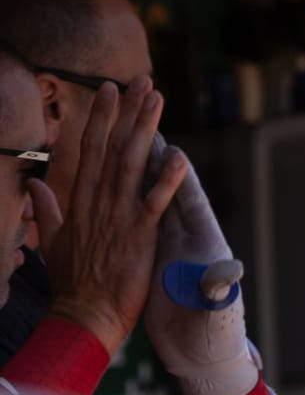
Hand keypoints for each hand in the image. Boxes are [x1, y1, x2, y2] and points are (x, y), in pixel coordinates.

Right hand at [32, 76, 186, 354]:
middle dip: (127, 111)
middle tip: (142, 80)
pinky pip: (155, 202)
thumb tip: (34, 185)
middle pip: (112, 146)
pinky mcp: (137, 236)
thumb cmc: (71, 283)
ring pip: (132, 162)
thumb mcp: (50, 240)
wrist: (83, 313)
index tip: (110, 91)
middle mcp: (98, 201)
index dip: (102, 118)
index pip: (91, 149)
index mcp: (79, 200)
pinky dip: (166, 179)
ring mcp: (118, 216)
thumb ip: (45, 210)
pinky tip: (179, 156)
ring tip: (158, 99)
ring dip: (146, 129)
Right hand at [142, 136, 260, 394]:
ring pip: (148, 196)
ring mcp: (169, 247)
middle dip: (154, 154)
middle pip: (168, 188)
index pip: (191, 199)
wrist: (200, 357)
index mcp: (205, 244)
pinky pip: (139, 222)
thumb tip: (230, 271)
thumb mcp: (216, 309)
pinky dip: (127, 201)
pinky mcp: (153, 260)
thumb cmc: (214, 333)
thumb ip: (221, 287)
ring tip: (124, 137)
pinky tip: (110, 184)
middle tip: (142, 116)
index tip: (169, 144)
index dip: (179, 173)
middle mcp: (188, 240)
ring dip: (137, 167)